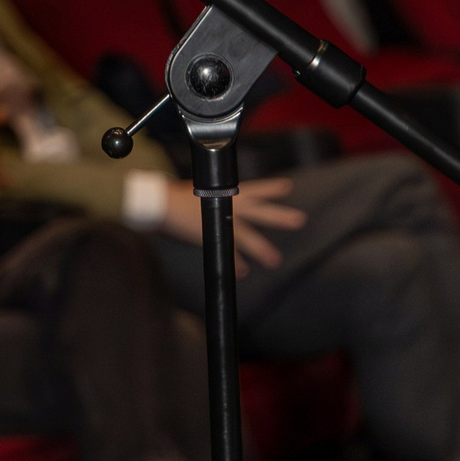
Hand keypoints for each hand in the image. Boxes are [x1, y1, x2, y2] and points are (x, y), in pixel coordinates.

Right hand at [160, 176, 304, 269]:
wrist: (159, 204)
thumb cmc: (175, 196)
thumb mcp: (200, 192)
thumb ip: (215, 201)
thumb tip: (220, 205)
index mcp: (226, 192)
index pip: (254, 188)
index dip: (272, 188)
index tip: (288, 187)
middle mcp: (229, 205)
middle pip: (260, 211)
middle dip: (280, 216)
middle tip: (300, 220)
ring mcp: (223, 221)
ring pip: (249, 237)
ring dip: (263, 249)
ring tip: (275, 261)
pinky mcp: (214, 236)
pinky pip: (230, 253)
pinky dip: (236, 264)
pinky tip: (243, 272)